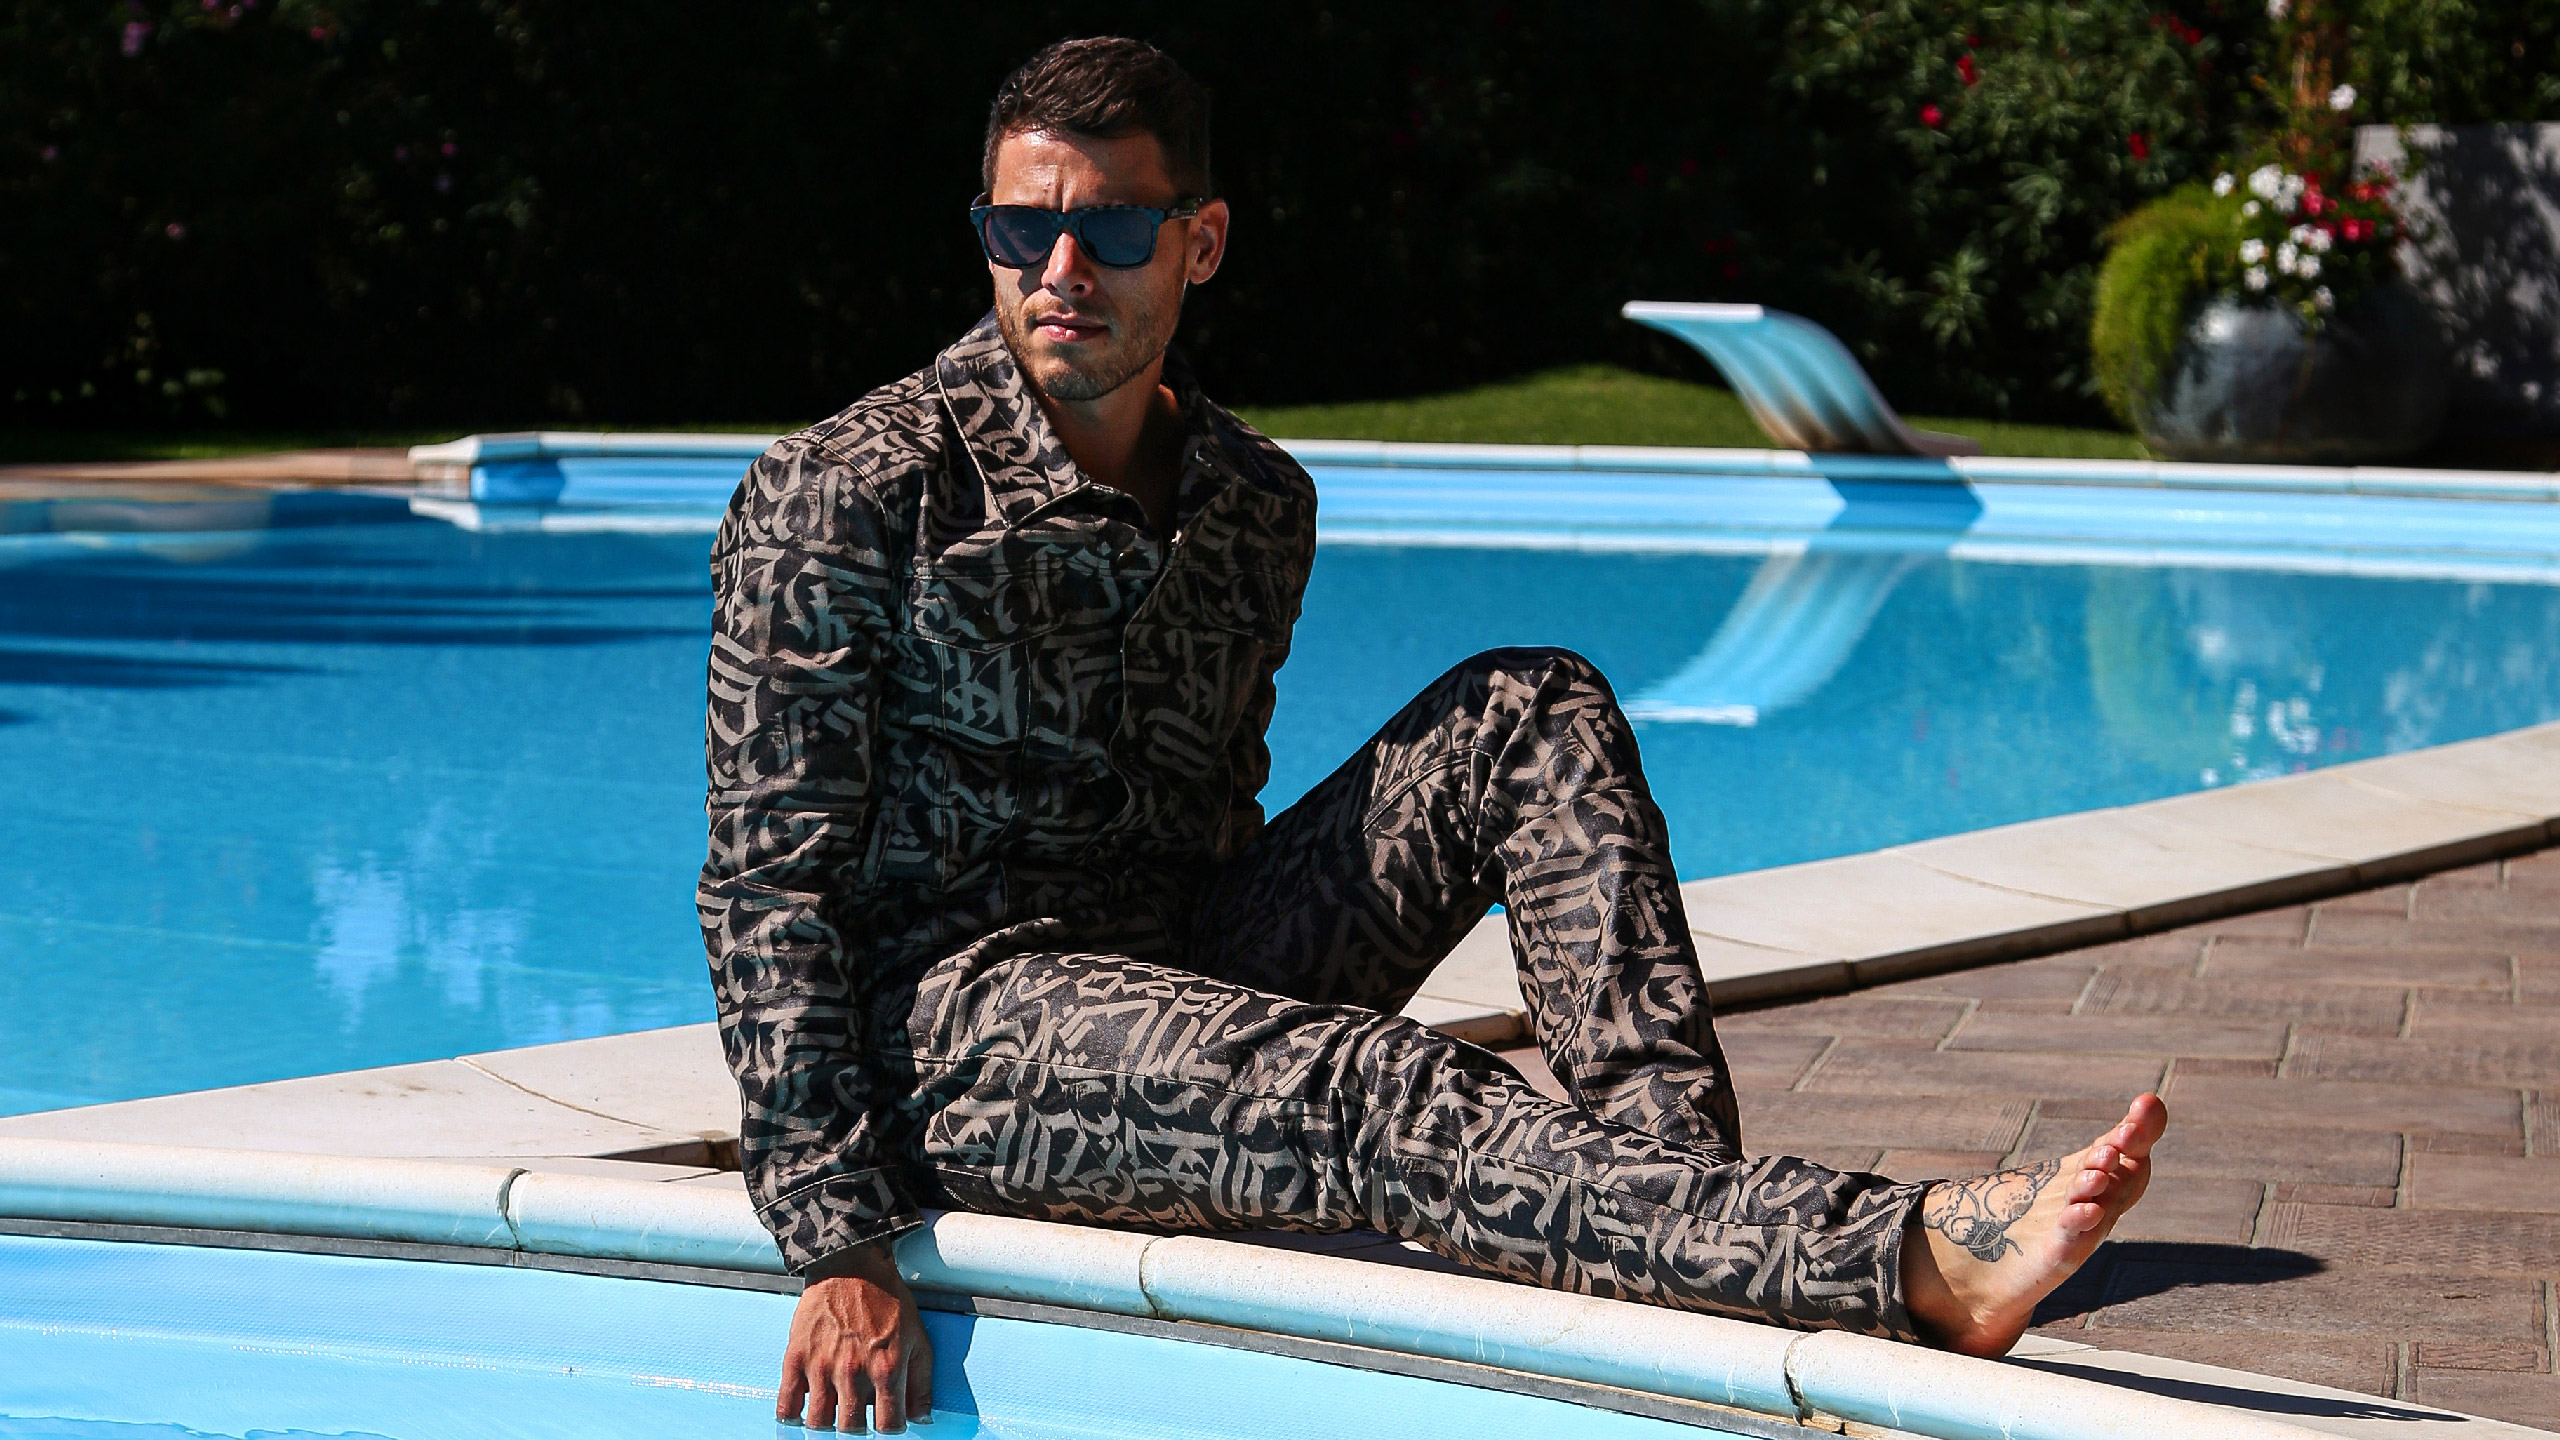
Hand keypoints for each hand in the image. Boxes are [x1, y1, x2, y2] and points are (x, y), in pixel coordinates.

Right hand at [779, 1242, 933, 1430]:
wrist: (852, 1267)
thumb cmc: (888, 1302)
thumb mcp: (918, 1339)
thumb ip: (921, 1383)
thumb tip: (922, 1419)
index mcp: (887, 1369)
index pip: (889, 1426)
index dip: (890, 1428)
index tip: (886, 1423)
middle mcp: (853, 1372)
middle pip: (851, 1429)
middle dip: (857, 1429)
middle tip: (857, 1418)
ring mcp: (822, 1366)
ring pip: (819, 1422)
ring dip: (827, 1423)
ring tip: (833, 1413)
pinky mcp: (797, 1357)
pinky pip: (787, 1402)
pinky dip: (791, 1415)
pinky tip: (801, 1413)